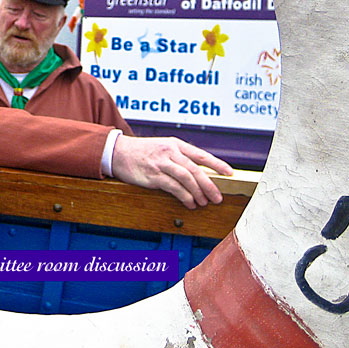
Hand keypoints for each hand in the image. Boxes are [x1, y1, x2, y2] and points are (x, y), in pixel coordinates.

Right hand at [111, 136, 233, 208]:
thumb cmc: (141, 151)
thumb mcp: (162, 147)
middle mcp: (170, 152)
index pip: (201, 155)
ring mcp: (161, 164)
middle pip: (196, 169)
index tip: (230, 173)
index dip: (217, 164)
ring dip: (198, 193)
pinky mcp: (153, 176)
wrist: (118, 152)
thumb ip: (179, 157)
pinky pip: (174, 187)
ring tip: (204, 203)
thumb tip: (199, 172)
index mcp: (175, 144)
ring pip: (187, 178)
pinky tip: (189, 203)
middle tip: (218, 197)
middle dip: (210, 185)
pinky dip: (185, 197)